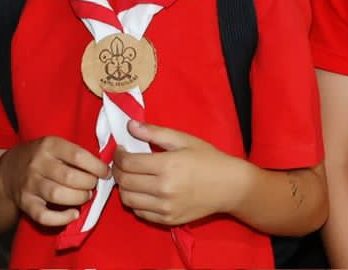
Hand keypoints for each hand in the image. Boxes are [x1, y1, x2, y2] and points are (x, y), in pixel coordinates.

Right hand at [0, 135, 107, 228]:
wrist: (8, 171)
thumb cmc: (41, 157)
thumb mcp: (54, 146)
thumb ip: (74, 154)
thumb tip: (103, 167)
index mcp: (48, 145)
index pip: (77, 155)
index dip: (96, 166)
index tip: (106, 173)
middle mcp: (37, 163)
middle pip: (69, 177)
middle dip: (88, 184)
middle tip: (93, 185)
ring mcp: (29, 184)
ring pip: (57, 194)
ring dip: (78, 198)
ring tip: (86, 196)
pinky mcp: (25, 203)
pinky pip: (44, 216)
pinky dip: (61, 219)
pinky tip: (74, 214)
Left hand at [113, 121, 246, 226]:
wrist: (229, 186)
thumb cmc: (208, 159)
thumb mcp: (184, 139)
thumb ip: (155, 132)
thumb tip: (130, 126)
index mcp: (167, 166)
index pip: (128, 163)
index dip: (118, 155)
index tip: (121, 150)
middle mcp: (163, 189)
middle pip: (125, 182)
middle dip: (117, 170)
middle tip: (122, 162)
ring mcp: (165, 208)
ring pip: (128, 200)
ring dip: (124, 187)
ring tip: (131, 177)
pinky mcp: (168, 220)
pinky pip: (140, 213)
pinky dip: (135, 202)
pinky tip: (142, 191)